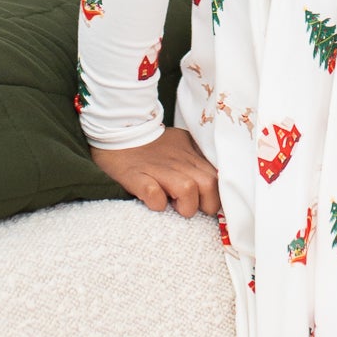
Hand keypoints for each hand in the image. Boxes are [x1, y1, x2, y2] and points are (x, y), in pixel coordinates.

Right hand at [89, 125, 221, 216]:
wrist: (118, 129)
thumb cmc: (152, 144)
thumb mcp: (182, 144)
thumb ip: (198, 158)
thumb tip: (214, 182)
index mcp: (191, 154)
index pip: (218, 177)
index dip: (218, 195)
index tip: (210, 203)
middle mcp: (179, 161)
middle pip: (209, 184)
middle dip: (206, 204)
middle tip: (191, 206)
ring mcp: (158, 168)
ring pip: (187, 189)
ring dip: (185, 205)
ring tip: (173, 205)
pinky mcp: (136, 176)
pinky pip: (154, 194)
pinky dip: (156, 202)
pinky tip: (153, 202)